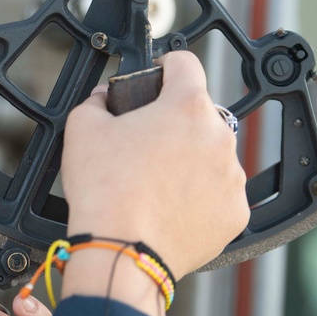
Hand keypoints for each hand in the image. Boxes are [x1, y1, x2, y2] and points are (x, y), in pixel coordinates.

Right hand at [59, 51, 248, 315]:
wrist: (121, 252)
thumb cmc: (104, 190)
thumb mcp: (81, 129)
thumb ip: (96, 101)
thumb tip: (104, 99)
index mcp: (186, 107)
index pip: (184, 63)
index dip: (164, 66)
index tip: (155, 78)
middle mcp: (218, 136)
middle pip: (198, 114)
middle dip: (174, 122)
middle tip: (143, 144)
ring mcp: (232, 177)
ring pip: (211, 155)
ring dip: (189, 160)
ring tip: (154, 183)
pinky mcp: (235, 212)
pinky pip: (218, 194)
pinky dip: (198, 197)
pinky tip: (169, 207)